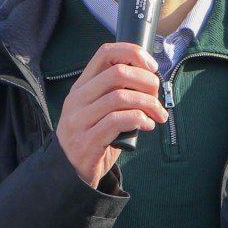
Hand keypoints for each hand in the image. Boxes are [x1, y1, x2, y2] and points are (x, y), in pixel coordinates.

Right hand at [56, 42, 166, 187]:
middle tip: (157, 96)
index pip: (105, 53)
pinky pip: (118, 120)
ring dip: (148, 103)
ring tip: (158, 114)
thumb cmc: (93, 138)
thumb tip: (152, 81)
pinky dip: (140, 120)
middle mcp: (78, 99)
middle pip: (117, 73)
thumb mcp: (99, 111)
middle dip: (147, 81)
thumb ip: (117, 94)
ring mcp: (80, 120)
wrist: (69, 174)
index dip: (133, 53)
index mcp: (82, 86)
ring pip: (120, 97)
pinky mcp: (87, 140)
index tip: (152, 67)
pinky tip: (148, 125)